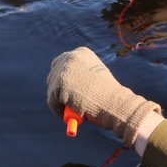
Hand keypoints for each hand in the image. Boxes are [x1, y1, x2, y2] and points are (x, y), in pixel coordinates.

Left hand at [46, 47, 161, 147]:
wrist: (114, 103)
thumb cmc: (109, 95)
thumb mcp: (95, 77)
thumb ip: (81, 76)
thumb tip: (67, 85)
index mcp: (81, 52)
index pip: (62, 62)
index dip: (62, 77)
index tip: (64, 89)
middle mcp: (70, 57)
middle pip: (53, 73)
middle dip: (57, 88)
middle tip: (64, 102)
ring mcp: (63, 71)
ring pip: (51, 89)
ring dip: (60, 101)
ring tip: (76, 109)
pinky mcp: (58, 86)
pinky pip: (52, 101)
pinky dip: (58, 110)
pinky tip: (73, 113)